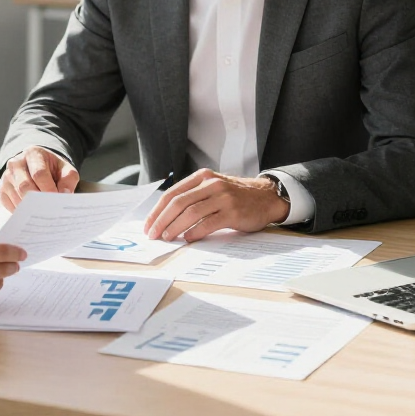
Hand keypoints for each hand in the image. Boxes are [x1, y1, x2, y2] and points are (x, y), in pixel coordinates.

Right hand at [0, 147, 79, 210]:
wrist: (36, 166)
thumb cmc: (51, 168)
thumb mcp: (64, 169)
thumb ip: (68, 179)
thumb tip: (64, 194)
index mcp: (33, 154)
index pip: (39, 173)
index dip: (48, 188)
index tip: (57, 200)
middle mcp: (16, 163)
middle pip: (24, 186)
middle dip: (38, 201)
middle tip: (50, 212)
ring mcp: (7, 177)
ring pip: (16, 197)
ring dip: (30, 209)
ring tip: (43, 215)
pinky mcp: (2, 190)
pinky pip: (10, 205)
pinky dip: (22, 212)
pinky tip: (32, 213)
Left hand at [144, 169, 289, 242]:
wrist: (266, 197)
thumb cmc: (234, 196)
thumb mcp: (212, 188)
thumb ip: (193, 196)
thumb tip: (165, 217)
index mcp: (201, 177)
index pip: (172, 194)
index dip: (157, 210)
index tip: (148, 225)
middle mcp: (211, 184)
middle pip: (178, 202)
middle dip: (162, 220)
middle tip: (153, 235)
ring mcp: (223, 197)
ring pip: (191, 212)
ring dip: (175, 227)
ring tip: (167, 238)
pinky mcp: (233, 212)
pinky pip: (209, 223)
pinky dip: (195, 231)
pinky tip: (187, 238)